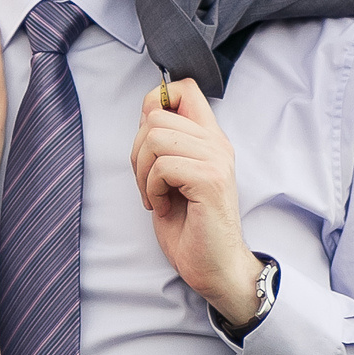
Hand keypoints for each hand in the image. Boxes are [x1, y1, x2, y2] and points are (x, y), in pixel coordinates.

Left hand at [128, 78, 263, 323]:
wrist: (213, 266)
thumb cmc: (189, 226)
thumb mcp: (169, 176)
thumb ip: (163, 142)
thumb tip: (146, 110)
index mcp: (209, 138)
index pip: (185, 88)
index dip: (155, 102)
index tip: (148, 139)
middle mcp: (217, 143)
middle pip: (157, 114)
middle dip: (137, 150)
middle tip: (147, 182)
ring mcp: (216, 159)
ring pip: (155, 138)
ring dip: (142, 172)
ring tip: (153, 196)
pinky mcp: (210, 179)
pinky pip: (162, 166)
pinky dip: (151, 189)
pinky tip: (162, 206)